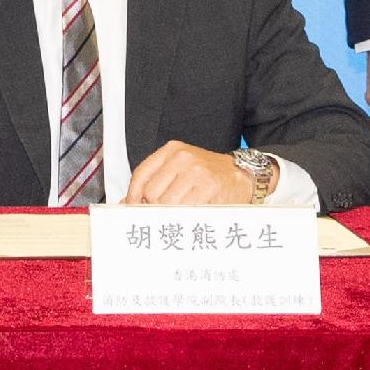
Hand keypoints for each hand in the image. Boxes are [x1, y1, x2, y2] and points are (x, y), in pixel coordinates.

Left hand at [119, 139, 255, 205]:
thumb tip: (126, 204)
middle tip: (163, 215)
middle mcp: (183, 158)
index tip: (133, 209)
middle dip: (153, 209)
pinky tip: (191, 216)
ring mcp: (197, 172)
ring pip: (166, 205)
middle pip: (151, 193)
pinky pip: (185, 211)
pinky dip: (184, 219)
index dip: (133, 197)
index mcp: (172, 151)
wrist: (243, 175)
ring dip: (169, 216)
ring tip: (179, 216)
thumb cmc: (207, 176)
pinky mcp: (209, 188)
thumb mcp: (179, 169)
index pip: (140, 176)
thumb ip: (154, 183)